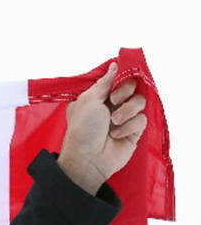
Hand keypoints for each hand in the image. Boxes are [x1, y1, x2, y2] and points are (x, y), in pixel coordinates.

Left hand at [57, 62, 147, 194]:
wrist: (88, 159)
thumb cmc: (82, 129)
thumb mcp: (89, 100)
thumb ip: (105, 82)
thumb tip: (115, 65)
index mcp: (98, 96)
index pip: (118, 78)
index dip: (121, 78)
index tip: (119, 80)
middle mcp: (111, 105)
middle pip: (132, 86)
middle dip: (125, 91)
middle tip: (114, 101)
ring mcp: (123, 118)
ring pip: (139, 102)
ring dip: (126, 111)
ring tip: (113, 122)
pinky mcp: (134, 131)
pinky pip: (142, 119)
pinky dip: (129, 126)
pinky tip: (117, 135)